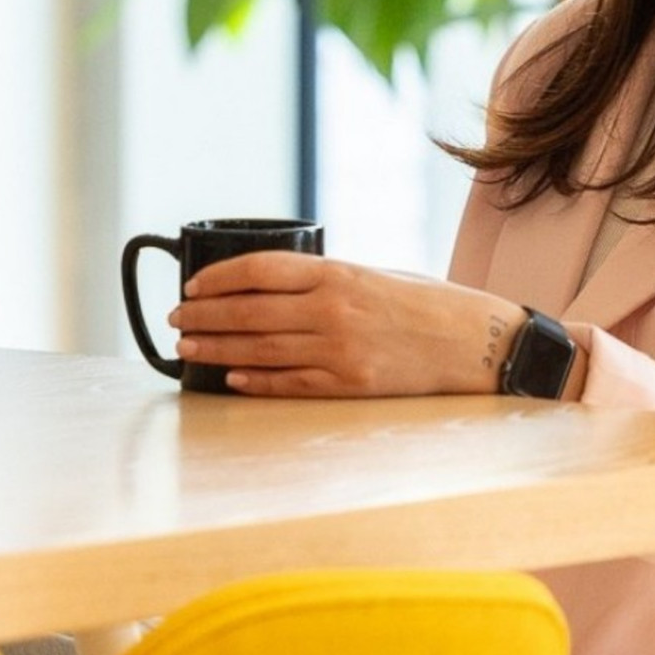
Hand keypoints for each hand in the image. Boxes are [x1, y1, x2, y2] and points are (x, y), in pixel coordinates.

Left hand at [160, 251, 536, 397]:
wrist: (478, 342)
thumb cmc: (425, 304)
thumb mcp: (372, 274)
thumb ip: (323, 280)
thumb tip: (264, 288)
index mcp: (338, 273)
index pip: (258, 269)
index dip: (216, 278)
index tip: (190, 285)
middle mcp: (334, 310)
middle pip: (249, 312)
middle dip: (204, 316)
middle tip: (175, 319)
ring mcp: (340, 350)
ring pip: (261, 349)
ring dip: (217, 348)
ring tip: (188, 346)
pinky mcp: (350, 385)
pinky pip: (290, 384)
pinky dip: (255, 380)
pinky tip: (230, 377)